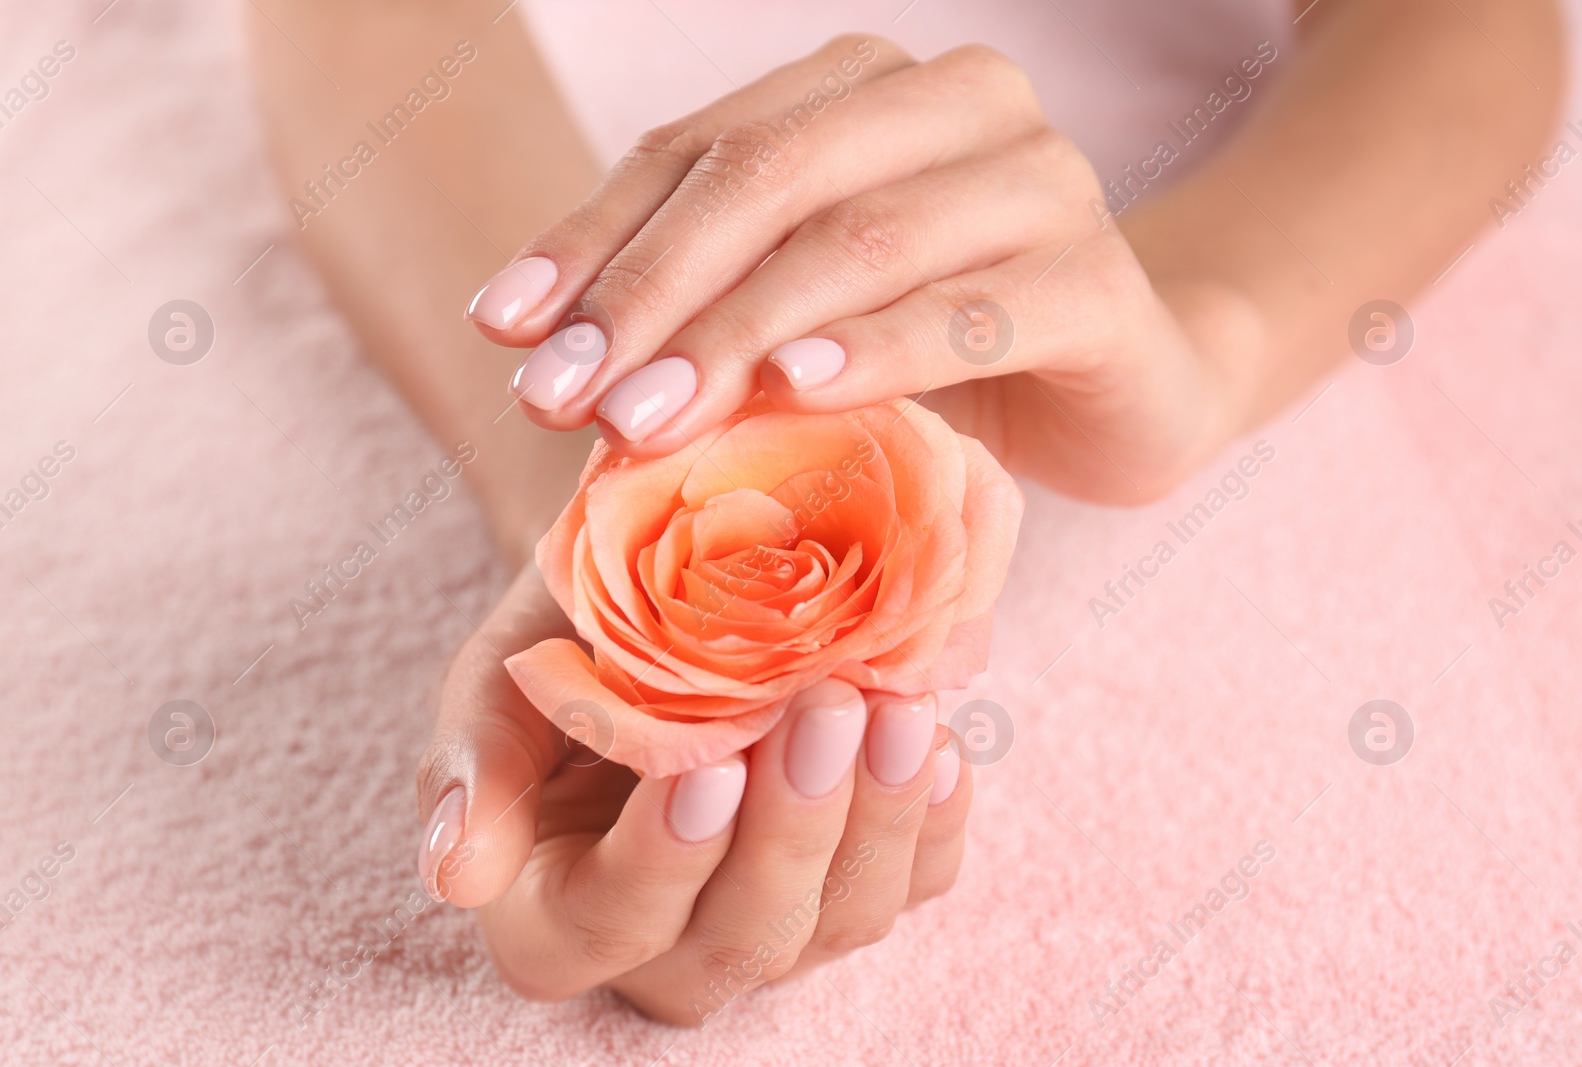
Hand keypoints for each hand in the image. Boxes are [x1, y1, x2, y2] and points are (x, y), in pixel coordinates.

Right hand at [415, 564, 971, 1024]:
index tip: (705, 767)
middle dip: (793, 829)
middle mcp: (667, 942)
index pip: (599, 930)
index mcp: (553, 908)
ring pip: (837, 922)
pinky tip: (945, 747)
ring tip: (901, 707)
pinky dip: (935, 824)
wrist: (667, 593)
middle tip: (828, 707)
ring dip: (878, 818)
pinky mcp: (853, 885)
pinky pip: (912, 888)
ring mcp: (772, 920)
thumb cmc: (573, 634)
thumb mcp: (508, 671)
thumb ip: (476, 760)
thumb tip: (453, 876)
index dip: (658, 865)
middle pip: (739, 940)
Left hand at [465, 35, 1250, 503]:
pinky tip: (797, 388)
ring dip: (737, 334)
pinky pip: (971, 312)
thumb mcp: (802, 318)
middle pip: (770, 178)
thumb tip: (536, 344)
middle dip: (650, 291)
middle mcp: (960, 103)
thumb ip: (696, 304)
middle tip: (564, 395)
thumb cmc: (939, 351)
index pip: (700, 148)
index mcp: (868, 87)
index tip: (504, 331)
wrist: (1126, 389)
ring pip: (861, 241)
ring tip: (645, 418)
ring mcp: (1044, 182)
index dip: (591, 237)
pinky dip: (878, 351)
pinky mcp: (1102, 282)